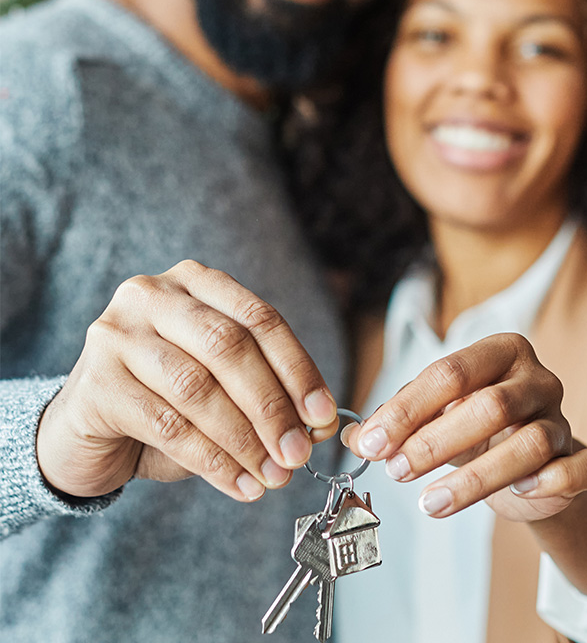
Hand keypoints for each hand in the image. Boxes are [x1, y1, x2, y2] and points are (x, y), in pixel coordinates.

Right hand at [37, 260, 337, 502]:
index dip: (297, 368)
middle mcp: (152, 295)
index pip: (259, 318)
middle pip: (229, 346)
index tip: (323, 415)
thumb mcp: (222, 390)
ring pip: (198, 386)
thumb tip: (319, 427)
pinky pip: (168, 425)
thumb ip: (268, 397)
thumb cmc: (165, 403)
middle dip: (272, 405)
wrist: (85, 432)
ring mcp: (117, 334)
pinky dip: (213, 461)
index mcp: (194, 281)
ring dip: (244, 439)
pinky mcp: (96, 383)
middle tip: (298, 452)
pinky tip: (239, 484)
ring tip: (273, 475)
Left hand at [345, 333, 586, 521]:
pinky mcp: (582, 458)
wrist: (532, 463)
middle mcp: (536, 378)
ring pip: (529, 444)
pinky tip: (519, 494)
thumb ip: (397, 422)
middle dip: (435, 442)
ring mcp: (563, 417)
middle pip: (490, 405)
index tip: (371, 443)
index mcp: (499, 352)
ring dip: (475, 478)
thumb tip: (351, 436)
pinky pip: (581, 468)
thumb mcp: (435, 417)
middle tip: (396, 471)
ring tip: (430, 503)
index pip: (449, 373)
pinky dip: (551, 482)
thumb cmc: (477, 430)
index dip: (407, 410)